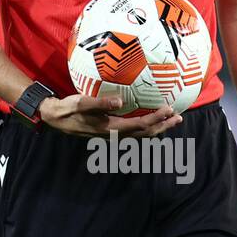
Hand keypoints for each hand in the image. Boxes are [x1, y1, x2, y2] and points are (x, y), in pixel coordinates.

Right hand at [39, 92, 181, 137]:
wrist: (57, 118)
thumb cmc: (69, 109)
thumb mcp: (82, 103)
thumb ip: (101, 102)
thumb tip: (120, 101)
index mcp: (111, 128)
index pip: (140, 125)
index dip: (156, 118)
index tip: (169, 108)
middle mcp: (116, 135)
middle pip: (146, 133)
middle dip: (163, 126)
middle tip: (179, 117)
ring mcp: (114, 135)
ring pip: (141, 134)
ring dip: (158, 128)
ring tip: (171, 120)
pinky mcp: (111, 132)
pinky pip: (134, 132)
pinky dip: (147, 127)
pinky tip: (152, 121)